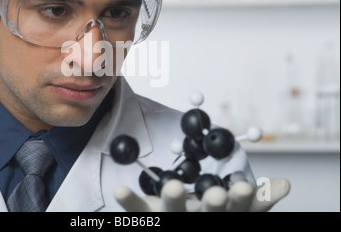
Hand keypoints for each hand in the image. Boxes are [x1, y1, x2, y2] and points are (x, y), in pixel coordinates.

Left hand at [114, 177, 290, 211]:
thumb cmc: (210, 218)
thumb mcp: (238, 213)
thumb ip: (259, 200)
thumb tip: (286, 184)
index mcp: (222, 216)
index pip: (239, 210)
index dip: (245, 201)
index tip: (245, 187)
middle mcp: (198, 220)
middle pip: (207, 214)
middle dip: (211, 205)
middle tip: (215, 195)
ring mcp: (171, 220)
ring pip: (172, 214)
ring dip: (172, 202)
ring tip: (171, 188)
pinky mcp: (148, 219)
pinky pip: (136, 211)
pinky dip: (127, 202)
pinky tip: (117, 189)